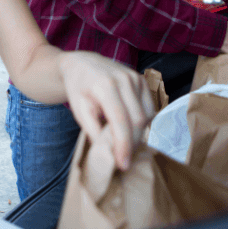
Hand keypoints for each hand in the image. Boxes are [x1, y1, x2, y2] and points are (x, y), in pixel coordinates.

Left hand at [58, 51, 154, 170]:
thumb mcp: (78, 110)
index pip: (120, 120)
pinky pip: (149, 108)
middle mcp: (124, 78)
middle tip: (122, 158)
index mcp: (104, 85)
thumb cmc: (78, 88)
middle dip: (132, 143)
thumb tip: (108, 153)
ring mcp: (135, 77)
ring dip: (138, 135)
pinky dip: (142, 123)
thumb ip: (93, 131)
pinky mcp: (142, 80)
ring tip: (124, 144)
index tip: (122, 164)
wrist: (83, 64)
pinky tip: (130, 129)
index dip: (123, 145)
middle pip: (137, 120)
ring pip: (146, 116)